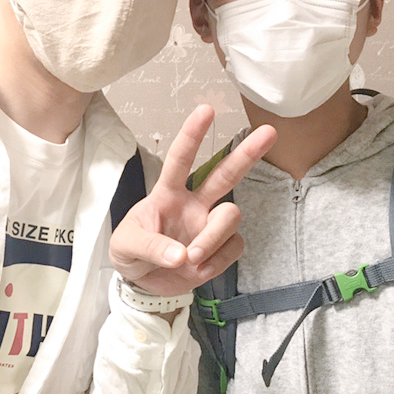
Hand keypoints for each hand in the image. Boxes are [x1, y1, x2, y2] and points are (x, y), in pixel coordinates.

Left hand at [110, 105, 276, 296]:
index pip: (180, 159)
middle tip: (269, 132)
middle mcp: (194, 203)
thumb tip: (181, 255)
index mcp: (167, 193)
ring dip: (212, 238)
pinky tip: (199, 269)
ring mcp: (209, 225)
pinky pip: (233, 247)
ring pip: (231, 216)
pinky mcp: (221, 249)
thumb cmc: (129, 254)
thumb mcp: (124, 247)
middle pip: (225, 174)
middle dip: (246, 153)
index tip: (207, 110)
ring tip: (191, 258)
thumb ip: (150, 246)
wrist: (142, 284)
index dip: (192, 135)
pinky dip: (217, 262)